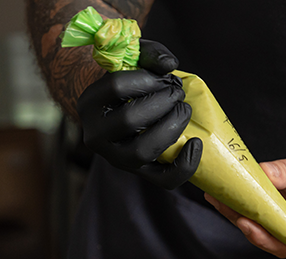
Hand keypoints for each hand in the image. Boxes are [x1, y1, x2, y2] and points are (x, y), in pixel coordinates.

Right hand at [77, 39, 201, 188]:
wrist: (118, 110)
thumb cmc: (129, 81)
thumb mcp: (134, 60)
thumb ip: (150, 53)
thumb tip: (169, 64)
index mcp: (88, 103)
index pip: (115, 87)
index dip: (147, 79)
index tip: (162, 77)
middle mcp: (96, 135)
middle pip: (130, 121)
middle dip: (162, 103)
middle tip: (177, 93)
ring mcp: (116, 158)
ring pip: (142, 152)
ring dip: (171, 128)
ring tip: (184, 110)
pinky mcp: (138, 173)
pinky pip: (162, 179)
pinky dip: (184, 165)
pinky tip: (197, 143)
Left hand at [205, 143, 285, 257]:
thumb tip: (261, 173)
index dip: (267, 237)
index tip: (247, 224)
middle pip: (271, 239)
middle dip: (245, 225)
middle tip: (226, 207)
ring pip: (261, 230)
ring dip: (237, 216)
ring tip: (218, 199)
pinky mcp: (277, 217)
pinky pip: (258, 217)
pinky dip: (240, 208)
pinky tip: (224, 196)